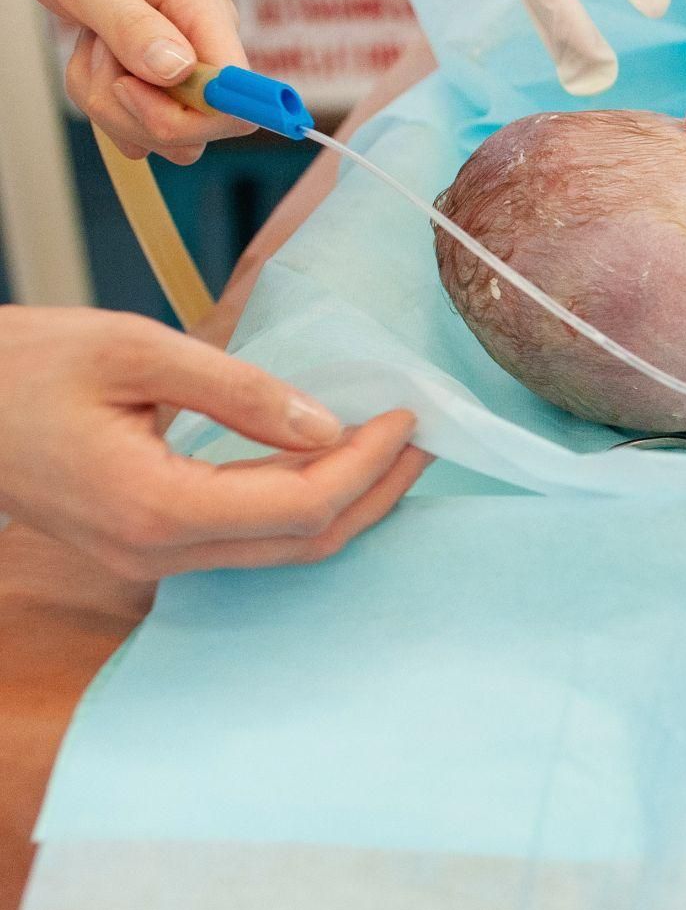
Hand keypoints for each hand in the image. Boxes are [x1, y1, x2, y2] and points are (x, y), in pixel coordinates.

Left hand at [0, 0, 253, 162]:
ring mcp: (182, 47)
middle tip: (94, 59)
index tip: (134, 94)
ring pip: (168, 123)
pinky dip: (106, 97)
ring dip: (112, 104)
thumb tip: (181, 73)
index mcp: (201, 5)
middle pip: (201, 123)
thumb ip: (132, 25)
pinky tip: (91, 55)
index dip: (191, 116)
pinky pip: (145, 109)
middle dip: (136, 114)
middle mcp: (203, 31)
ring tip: (87, 46)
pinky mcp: (158, 58)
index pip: (239, 95)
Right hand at [0, 307, 430, 579]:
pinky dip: (299, 503)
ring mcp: (147, 560)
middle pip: (303, 542)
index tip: (407, 416)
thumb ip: (241, 390)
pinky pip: (244, 539)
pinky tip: (328, 460)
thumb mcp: (137, 350)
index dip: (367, 464)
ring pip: (279, 549)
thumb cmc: (24, 365)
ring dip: (345, 500)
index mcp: (154, 507)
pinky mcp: (145, 546)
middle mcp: (155, 552)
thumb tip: (327, 426)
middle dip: (375, 490)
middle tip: (423, 437)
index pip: (301, 506)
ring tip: (392, 445)